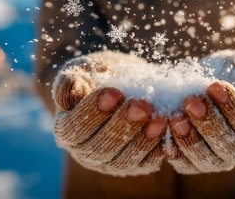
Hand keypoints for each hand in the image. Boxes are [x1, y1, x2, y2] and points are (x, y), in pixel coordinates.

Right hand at [52, 52, 167, 175]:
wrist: (124, 82)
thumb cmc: (99, 74)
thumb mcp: (84, 70)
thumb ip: (72, 81)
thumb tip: (71, 94)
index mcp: (66, 130)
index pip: (75, 128)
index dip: (93, 112)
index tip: (115, 93)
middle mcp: (85, 152)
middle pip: (100, 148)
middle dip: (123, 126)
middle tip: (143, 105)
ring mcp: (110, 162)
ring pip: (123, 160)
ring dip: (143, 141)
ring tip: (159, 119)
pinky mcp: (135, 165)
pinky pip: (145, 163)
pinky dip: (157, 149)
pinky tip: (168, 131)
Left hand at [166, 50, 234, 173]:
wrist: (224, 84)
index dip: (234, 108)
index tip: (215, 85)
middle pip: (228, 146)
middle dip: (208, 123)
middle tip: (190, 101)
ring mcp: (219, 158)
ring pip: (206, 159)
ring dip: (188, 139)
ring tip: (174, 117)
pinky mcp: (195, 161)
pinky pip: (185, 164)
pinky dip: (174, 150)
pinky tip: (164, 132)